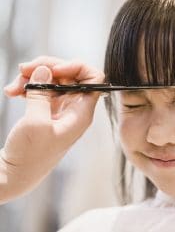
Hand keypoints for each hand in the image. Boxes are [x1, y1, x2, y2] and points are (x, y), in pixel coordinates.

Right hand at [0, 56, 104, 202]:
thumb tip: (45, 70)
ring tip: (13, 87)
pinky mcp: (48, 111)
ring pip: (54, 80)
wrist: (16, 174)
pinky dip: (28, 86)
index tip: (55, 68)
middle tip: (24, 69)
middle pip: (71, 75)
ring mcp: (61, 109)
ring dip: (33, 77)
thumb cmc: (29, 155)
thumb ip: (41, 93)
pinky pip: (42, 89)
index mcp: (82, 113)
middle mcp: (75, 109)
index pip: (94, 79)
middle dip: (48, 67)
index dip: (77, 67)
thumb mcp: (35, 123)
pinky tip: (13, 92)